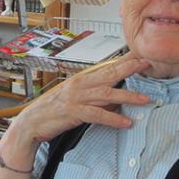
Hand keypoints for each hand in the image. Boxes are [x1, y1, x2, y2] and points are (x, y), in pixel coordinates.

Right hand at [12, 52, 150, 146]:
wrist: (31, 122)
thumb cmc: (55, 110)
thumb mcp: (78, 100)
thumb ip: (97, 98)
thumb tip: (118, 101)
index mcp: (83, 79)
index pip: (107, 67)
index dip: (125, 61)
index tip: (141, 56)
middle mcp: (80, 84)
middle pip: (109, 74)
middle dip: (130, 69)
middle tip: (147, 64)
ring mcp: (76, 97)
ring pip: (107, 94)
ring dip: (128, 96)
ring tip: (145, 99)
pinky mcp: (73, 112)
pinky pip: (97, 115)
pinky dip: (113, 118)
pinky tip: (125, 122)